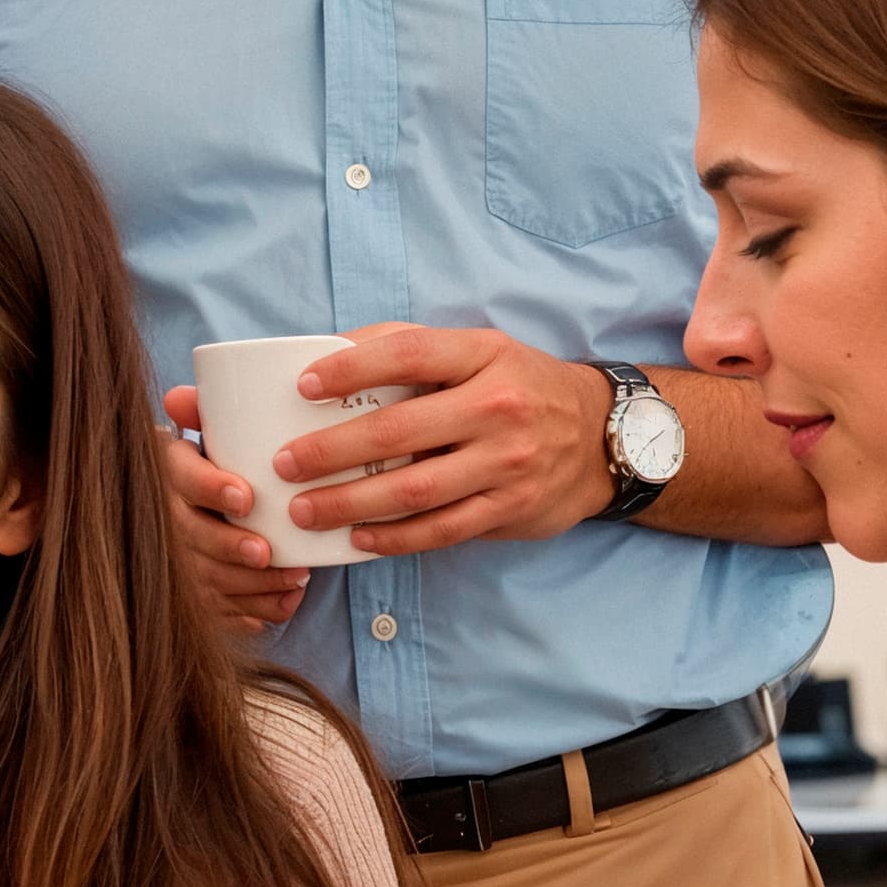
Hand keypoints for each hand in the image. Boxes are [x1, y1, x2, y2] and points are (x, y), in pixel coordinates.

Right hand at [160, 387, 310, 635]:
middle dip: (230, 548)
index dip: (211, 489)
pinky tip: (284, 604)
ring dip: (252, 584)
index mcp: (169, 474)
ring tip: (294, 577)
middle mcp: (167, 521)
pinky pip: (222, 612)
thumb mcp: (203, 435)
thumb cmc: (205, 466)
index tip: (246, 497)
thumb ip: (202, 413)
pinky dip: (254, 611)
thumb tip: (179, 398)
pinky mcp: (197, 596)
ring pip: (210, 581)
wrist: (181, 506)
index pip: (182, 479)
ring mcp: (179, 563)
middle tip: (267, 552)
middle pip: (194, 539)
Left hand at [273, 328, 620, 557]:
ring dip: (349, 503)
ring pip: (413, 490)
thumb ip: (414, 348)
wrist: (602, 436)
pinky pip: (441, 529)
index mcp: (484, 356)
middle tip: (284, 464)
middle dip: (330, 451)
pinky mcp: (511, 508)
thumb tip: (332, 351)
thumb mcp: (481, 351)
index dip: (352, 367)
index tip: (304, 386)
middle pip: (397, 431)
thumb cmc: (522, 388)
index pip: (409, 353)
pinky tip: (358, 537)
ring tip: (305, 510)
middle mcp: (498, 408)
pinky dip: (394, 537)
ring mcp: (507, 463)